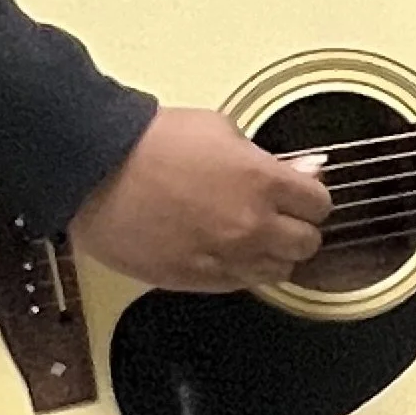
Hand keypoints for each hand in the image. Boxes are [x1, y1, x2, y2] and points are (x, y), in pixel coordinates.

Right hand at [70, 106, 331, 291]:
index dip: (309, 197)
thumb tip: (303, 169)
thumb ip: (268, 157)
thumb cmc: (150, 142)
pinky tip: (223, 249)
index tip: (299, 194)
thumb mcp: (221, 129)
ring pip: (278, 272)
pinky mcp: (195, 280)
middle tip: (278, 216)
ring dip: (271, 254)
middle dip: (296, 228)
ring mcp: (224, 257)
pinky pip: (240, 284)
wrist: (96, 168)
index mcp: (262, 181)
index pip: (319, 204)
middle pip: (306, 244)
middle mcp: (250, 226)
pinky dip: (240, 270)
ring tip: (249, 235)